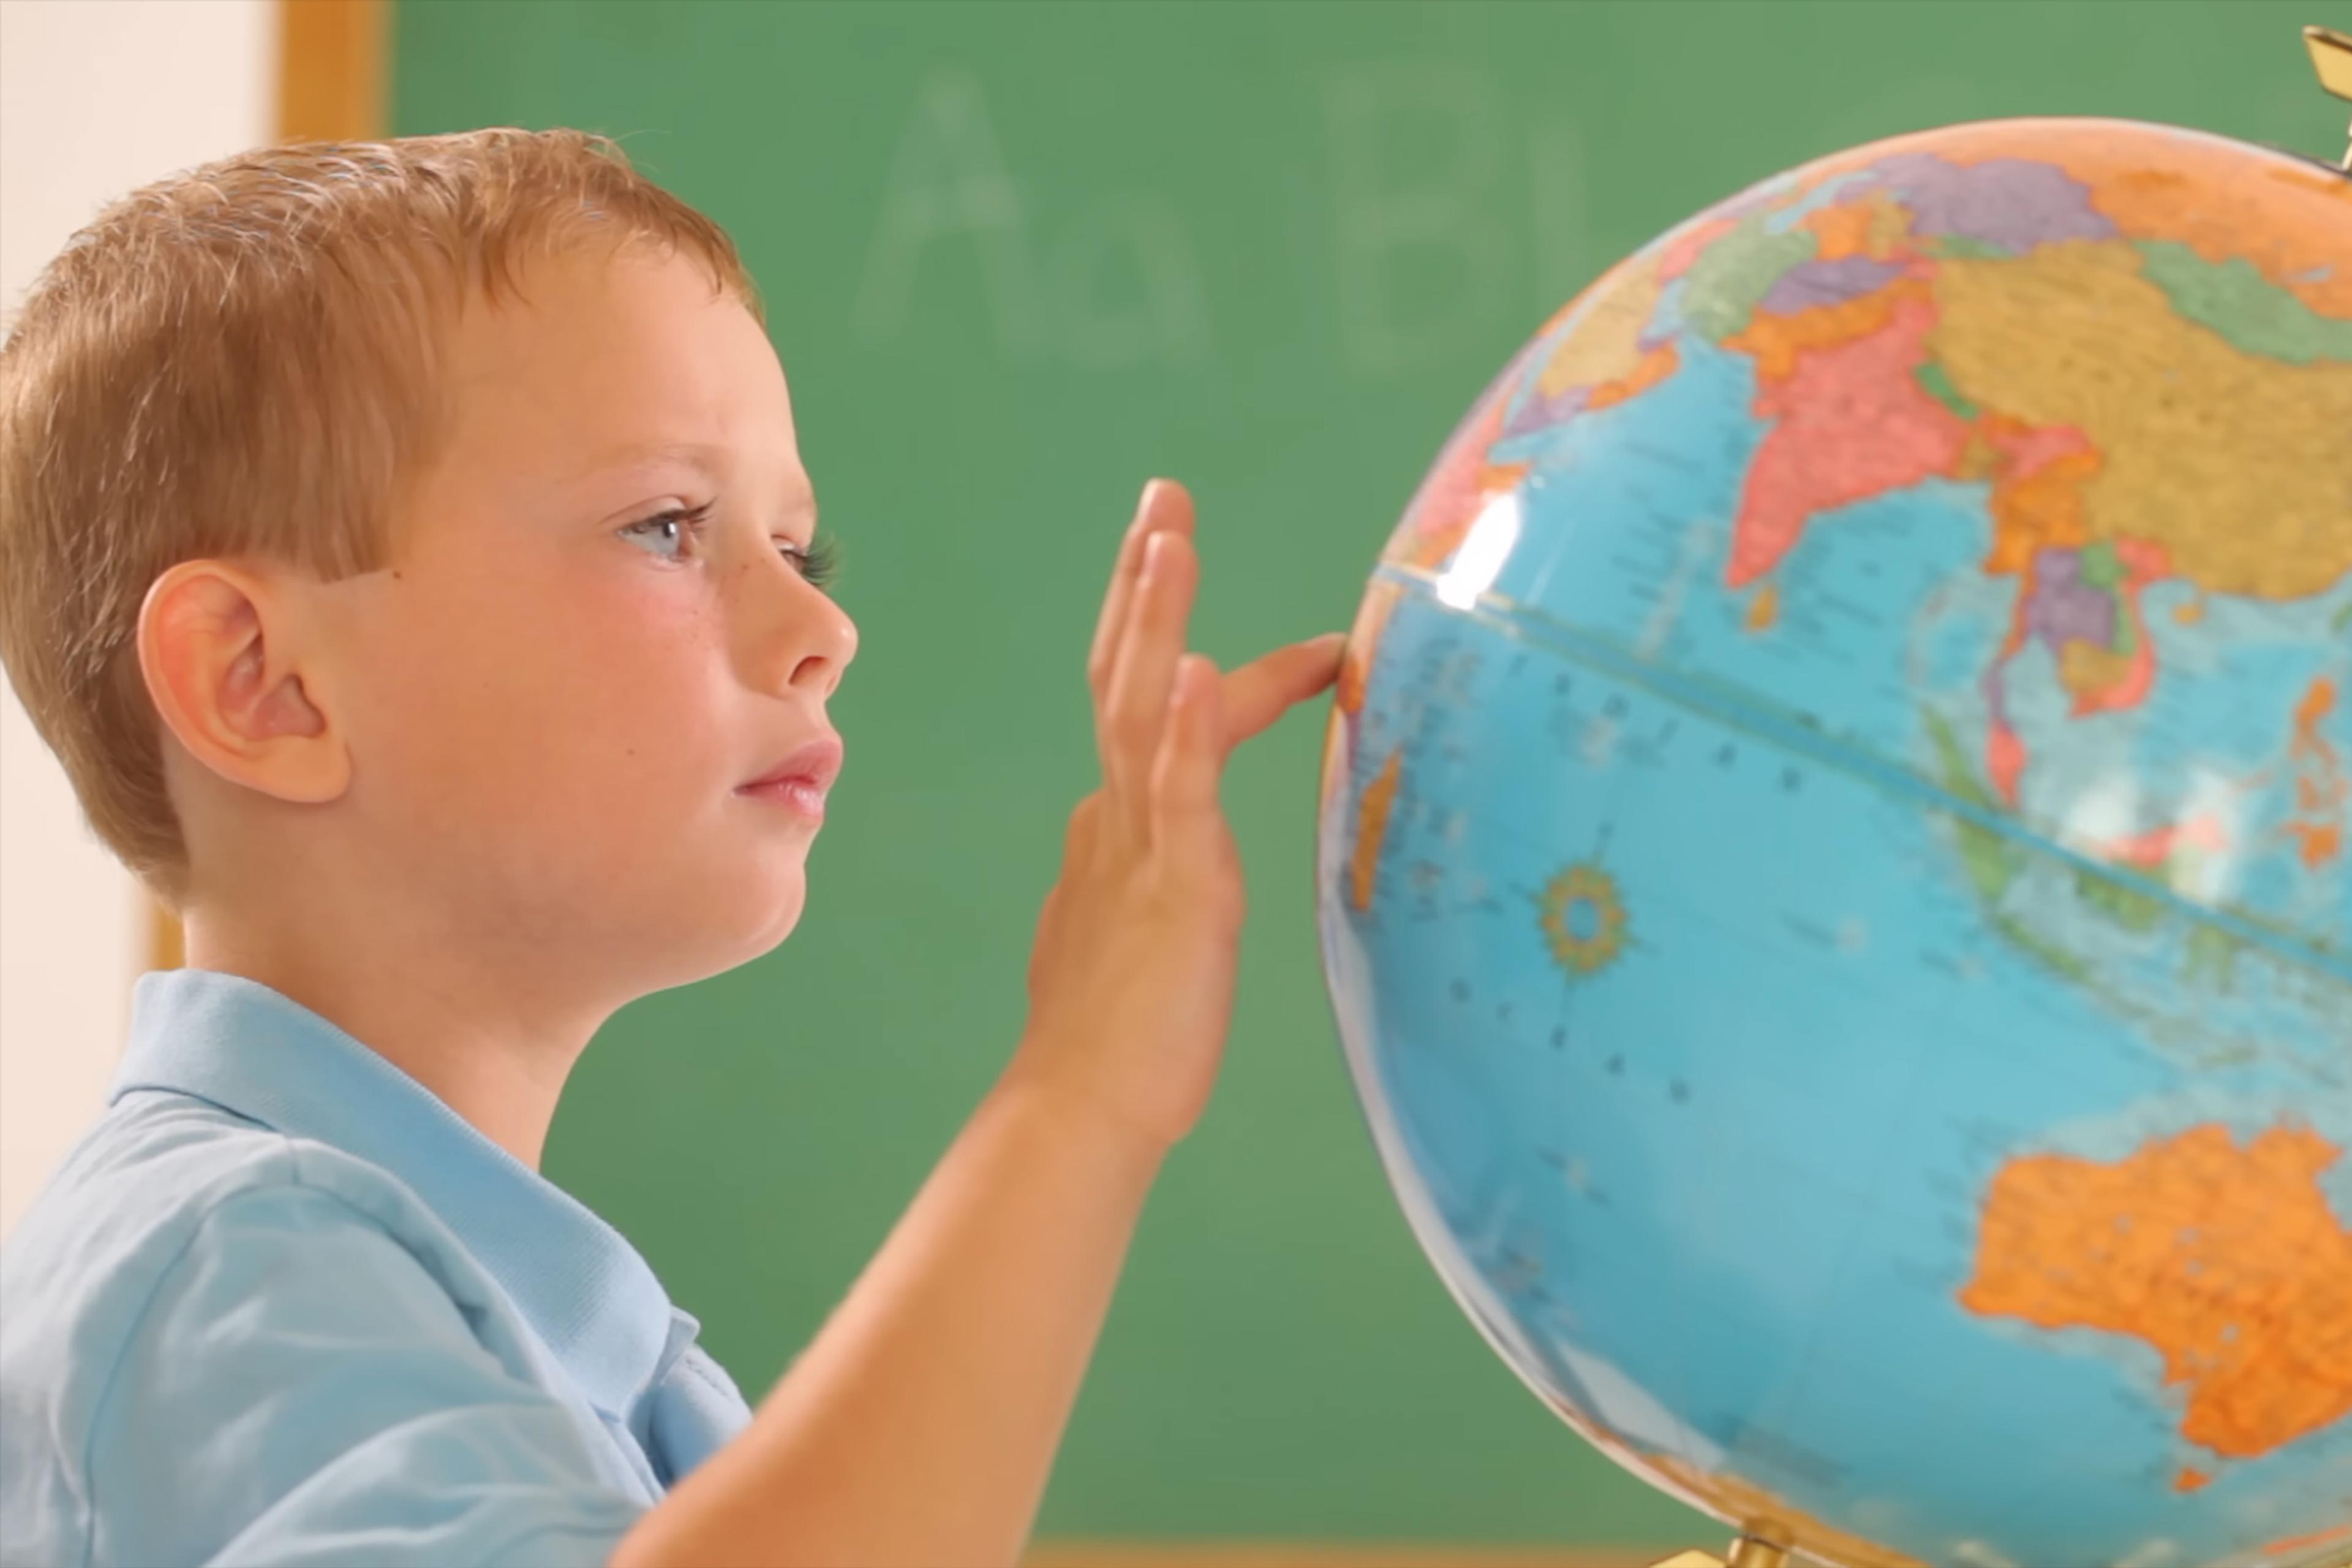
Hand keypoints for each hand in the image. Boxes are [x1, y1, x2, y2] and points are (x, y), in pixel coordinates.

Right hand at [1001, 479, 1342, 1154]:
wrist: (1081, 1108)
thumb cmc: (1119, 1040)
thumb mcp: (1138, 928)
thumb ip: (1140, 872)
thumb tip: (1145, 851)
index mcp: (1115, 824)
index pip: (1148, 709)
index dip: (1174, 640)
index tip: (1198, 584)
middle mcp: (1118, 817)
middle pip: (1124, 674)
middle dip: (1145, 582)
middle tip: (1165, 496)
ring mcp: (1139, 846)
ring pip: (1143, 709)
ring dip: (1156, 619)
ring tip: (1170, 535)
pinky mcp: (1174, 888)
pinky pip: (1177, 795)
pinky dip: (1188, 728)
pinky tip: (1197, 665)